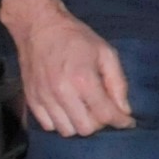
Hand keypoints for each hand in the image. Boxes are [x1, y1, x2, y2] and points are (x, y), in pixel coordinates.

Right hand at [5, 0, 133, 137]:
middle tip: (103, 111)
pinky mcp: (31, 99)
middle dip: (99, 123)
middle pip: (85, 128)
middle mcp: (61, 93)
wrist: (39, 28)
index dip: (121, 121)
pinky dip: (61, 123)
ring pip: (66, 130)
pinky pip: (48, 125)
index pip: (105, 114)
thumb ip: (118, 83)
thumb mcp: (106, 53)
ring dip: (80, 124)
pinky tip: (68, 110)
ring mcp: (43, 98)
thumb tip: (124, 110)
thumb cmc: (76, 38)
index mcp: (82, 79)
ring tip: (85, 110)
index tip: (127, 121)